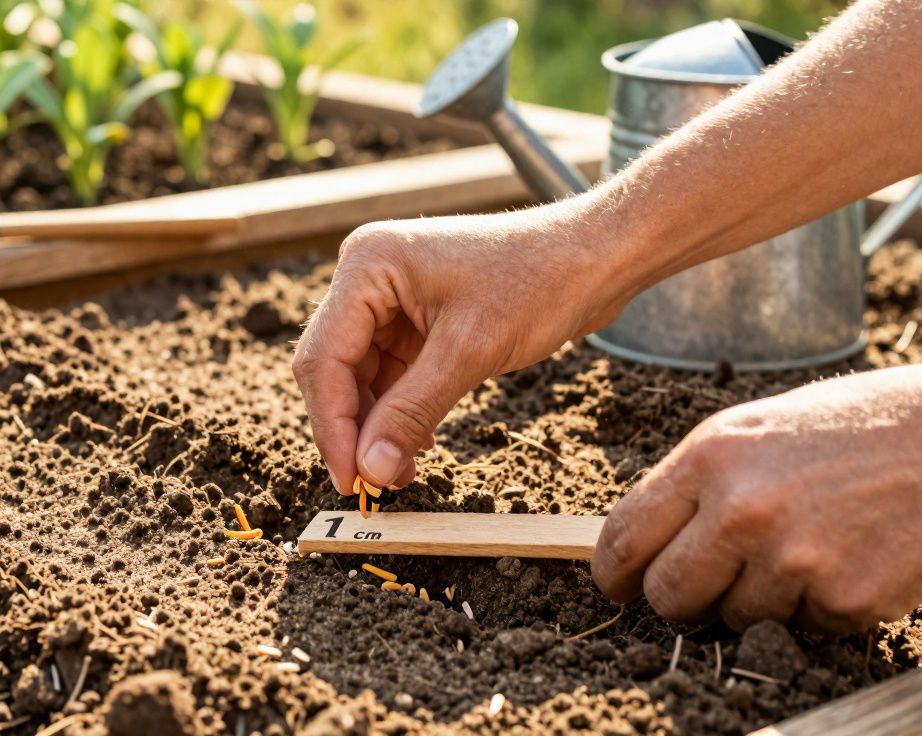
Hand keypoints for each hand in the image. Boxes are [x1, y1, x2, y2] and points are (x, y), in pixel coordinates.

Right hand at [292, 202, 630, 493]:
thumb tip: (371, 471)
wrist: (596, 256)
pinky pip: (390, 374)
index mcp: (367, 265)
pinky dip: (398, 412)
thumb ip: (411, 412)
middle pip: (335, 369)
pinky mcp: (415, 317)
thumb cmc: (539, 281)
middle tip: (373, 486)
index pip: (324, 358)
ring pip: (360, 377)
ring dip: (376, 427)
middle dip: (352, 430)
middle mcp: (367, 276)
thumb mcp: (470, 352)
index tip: (352, 481)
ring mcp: (390, 296)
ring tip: (400, 473)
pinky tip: (417, 447)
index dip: (332, 426)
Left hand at [591, 358, 921, 631]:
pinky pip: (800, 628)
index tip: (620, 585)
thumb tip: (648, 539)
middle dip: (682, 600)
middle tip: (711, 584)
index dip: (615, 573)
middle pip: (667, 596)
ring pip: (735, 618)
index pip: (624, 537)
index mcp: (711, 457)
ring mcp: (793, 560)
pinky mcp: (842, 601)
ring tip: (809, 544)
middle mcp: (742, 510)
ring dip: (760, 599)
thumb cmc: (863, 426)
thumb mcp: (759, 427)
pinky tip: (850, 556)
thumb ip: (699, 482)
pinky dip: (817, 607)